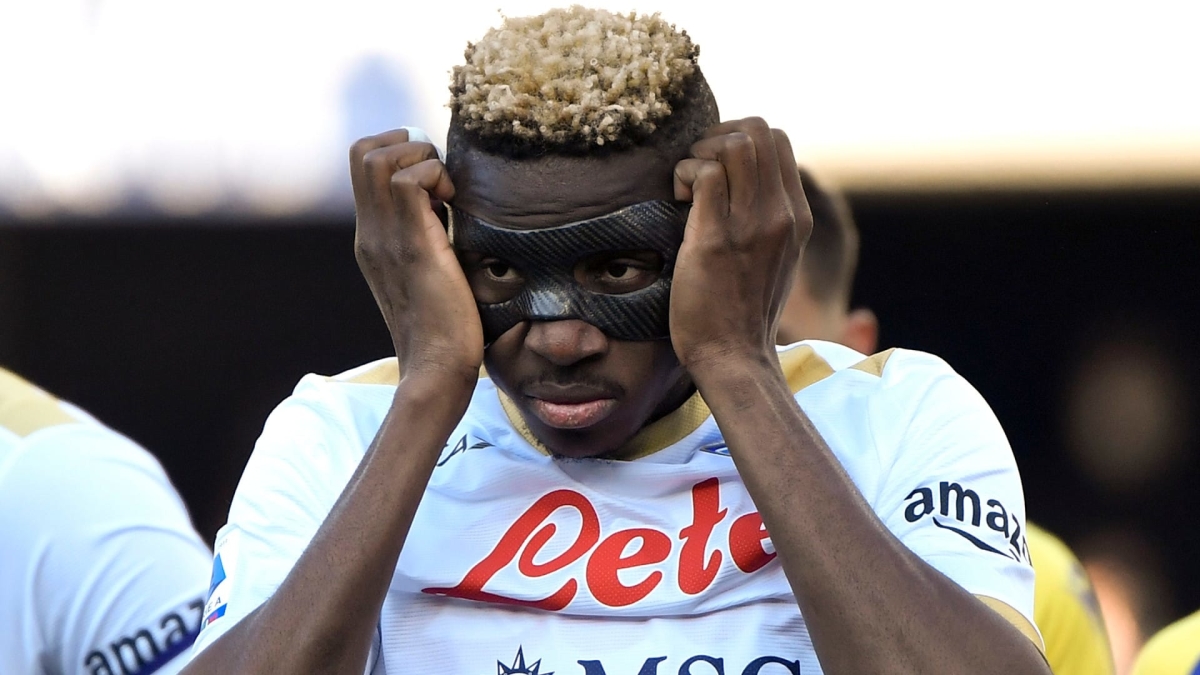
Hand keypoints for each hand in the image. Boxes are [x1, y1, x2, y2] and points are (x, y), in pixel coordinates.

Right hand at [349, 129, 483, 382]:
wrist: (436, 369)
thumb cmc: (446, 329)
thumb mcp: (430, 271)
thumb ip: (429, 238)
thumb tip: (451, 210)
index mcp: (372, 237)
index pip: (363, 165)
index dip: (400, 153)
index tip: (435, 180)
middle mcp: (370, 232)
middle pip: (362, 151)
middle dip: (407, 144)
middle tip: (440, 178)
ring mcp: (385, 238)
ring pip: (379, 158)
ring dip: (421, 159)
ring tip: (446, 194)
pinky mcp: (412, 246)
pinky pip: (409, 183)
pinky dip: (435, 178)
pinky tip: (453, 208)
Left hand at [670, 118, 811, 374]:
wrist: (735, 357)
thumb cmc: (743, 312)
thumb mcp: (774, 258)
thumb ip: (768, 219)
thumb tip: (740, 183)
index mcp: (797, 216)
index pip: (777, 140)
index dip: (739, 138)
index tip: (715, 168)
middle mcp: (782, 214)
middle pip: (759, 129)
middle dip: (719, 135)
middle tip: (697, 168)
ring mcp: (751, 225)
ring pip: (733, 143)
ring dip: (700, 152)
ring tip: (687, 186)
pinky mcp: (716, 238)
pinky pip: (702, 173)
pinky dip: (683, 174)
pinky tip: (677, 201)